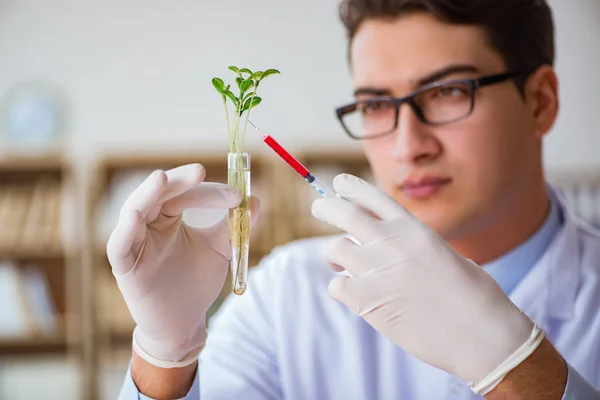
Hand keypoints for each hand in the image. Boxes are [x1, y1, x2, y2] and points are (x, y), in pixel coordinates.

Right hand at [107, 164, 259, 368]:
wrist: (184, 322)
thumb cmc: (197, 282)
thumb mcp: (220, 249)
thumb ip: (235, 226)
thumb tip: (256, 200)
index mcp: (168, 216)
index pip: (184, 192)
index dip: (208, 190)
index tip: (237, 195)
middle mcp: (148, 224)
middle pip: (158, 193)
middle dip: (177, 181)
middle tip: (199, 171)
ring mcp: (134, 243)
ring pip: (135, 209)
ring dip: (147, 193)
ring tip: (162, 178)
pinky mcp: (123, 265)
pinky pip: (120, 244)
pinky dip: (127, 227)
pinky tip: (136, 215)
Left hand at [311, 174, 544, 393]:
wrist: (482, 335)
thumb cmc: (474, 298)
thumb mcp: (445, 255)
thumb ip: (413, 247)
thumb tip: (385, 248)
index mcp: (414, 229)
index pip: (373, 197)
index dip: (351, 187)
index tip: (338, 184)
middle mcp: (391, 241)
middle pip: (343, 212)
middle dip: (326, 207)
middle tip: (319, 207)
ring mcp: (376, 269)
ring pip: (334, 248)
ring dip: (333, 254)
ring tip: (338, 263)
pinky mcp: (367, 300)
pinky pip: (337, 285)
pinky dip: (341, 288)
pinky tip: (354, 296)